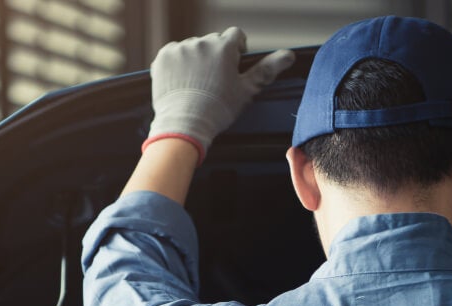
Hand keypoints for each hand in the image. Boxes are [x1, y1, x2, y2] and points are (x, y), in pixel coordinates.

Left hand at [146, 27, 294, 163]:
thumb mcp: (247, 91)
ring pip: (193, 48)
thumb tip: (289, 55)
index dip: (236, 49)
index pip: (235, 35)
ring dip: (196, 59)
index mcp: (224, 47)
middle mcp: (202, 42)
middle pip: (213, 42)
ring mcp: (180, 48)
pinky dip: (177, 65)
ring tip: (196, 84)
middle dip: (215, 56)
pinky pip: (173, 54)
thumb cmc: (218, 110)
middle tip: (213, 80)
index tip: (232, 64)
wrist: (184, 125)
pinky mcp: (163, 57)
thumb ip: (267, 70)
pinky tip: (181, 82)